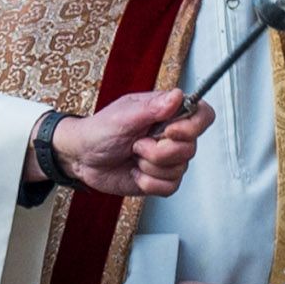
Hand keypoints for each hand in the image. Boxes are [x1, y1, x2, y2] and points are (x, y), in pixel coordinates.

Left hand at [48, 89, 205, 200]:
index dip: (193, 126)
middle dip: (158, 151)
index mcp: (166, 112)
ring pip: (179, 170)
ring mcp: (167, 158)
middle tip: (137, 145)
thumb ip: (153, 107)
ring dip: (150, 167)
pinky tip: (135, 172)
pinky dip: (148, 183)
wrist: (82, 158)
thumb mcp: (123, 116)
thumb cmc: (99, 131)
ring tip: (133, 156)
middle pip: (190, 148)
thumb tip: (177, 96)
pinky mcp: (160, 179)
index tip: (170, 131)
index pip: (202, 115)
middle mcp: (171, 135)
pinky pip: (170, 187)